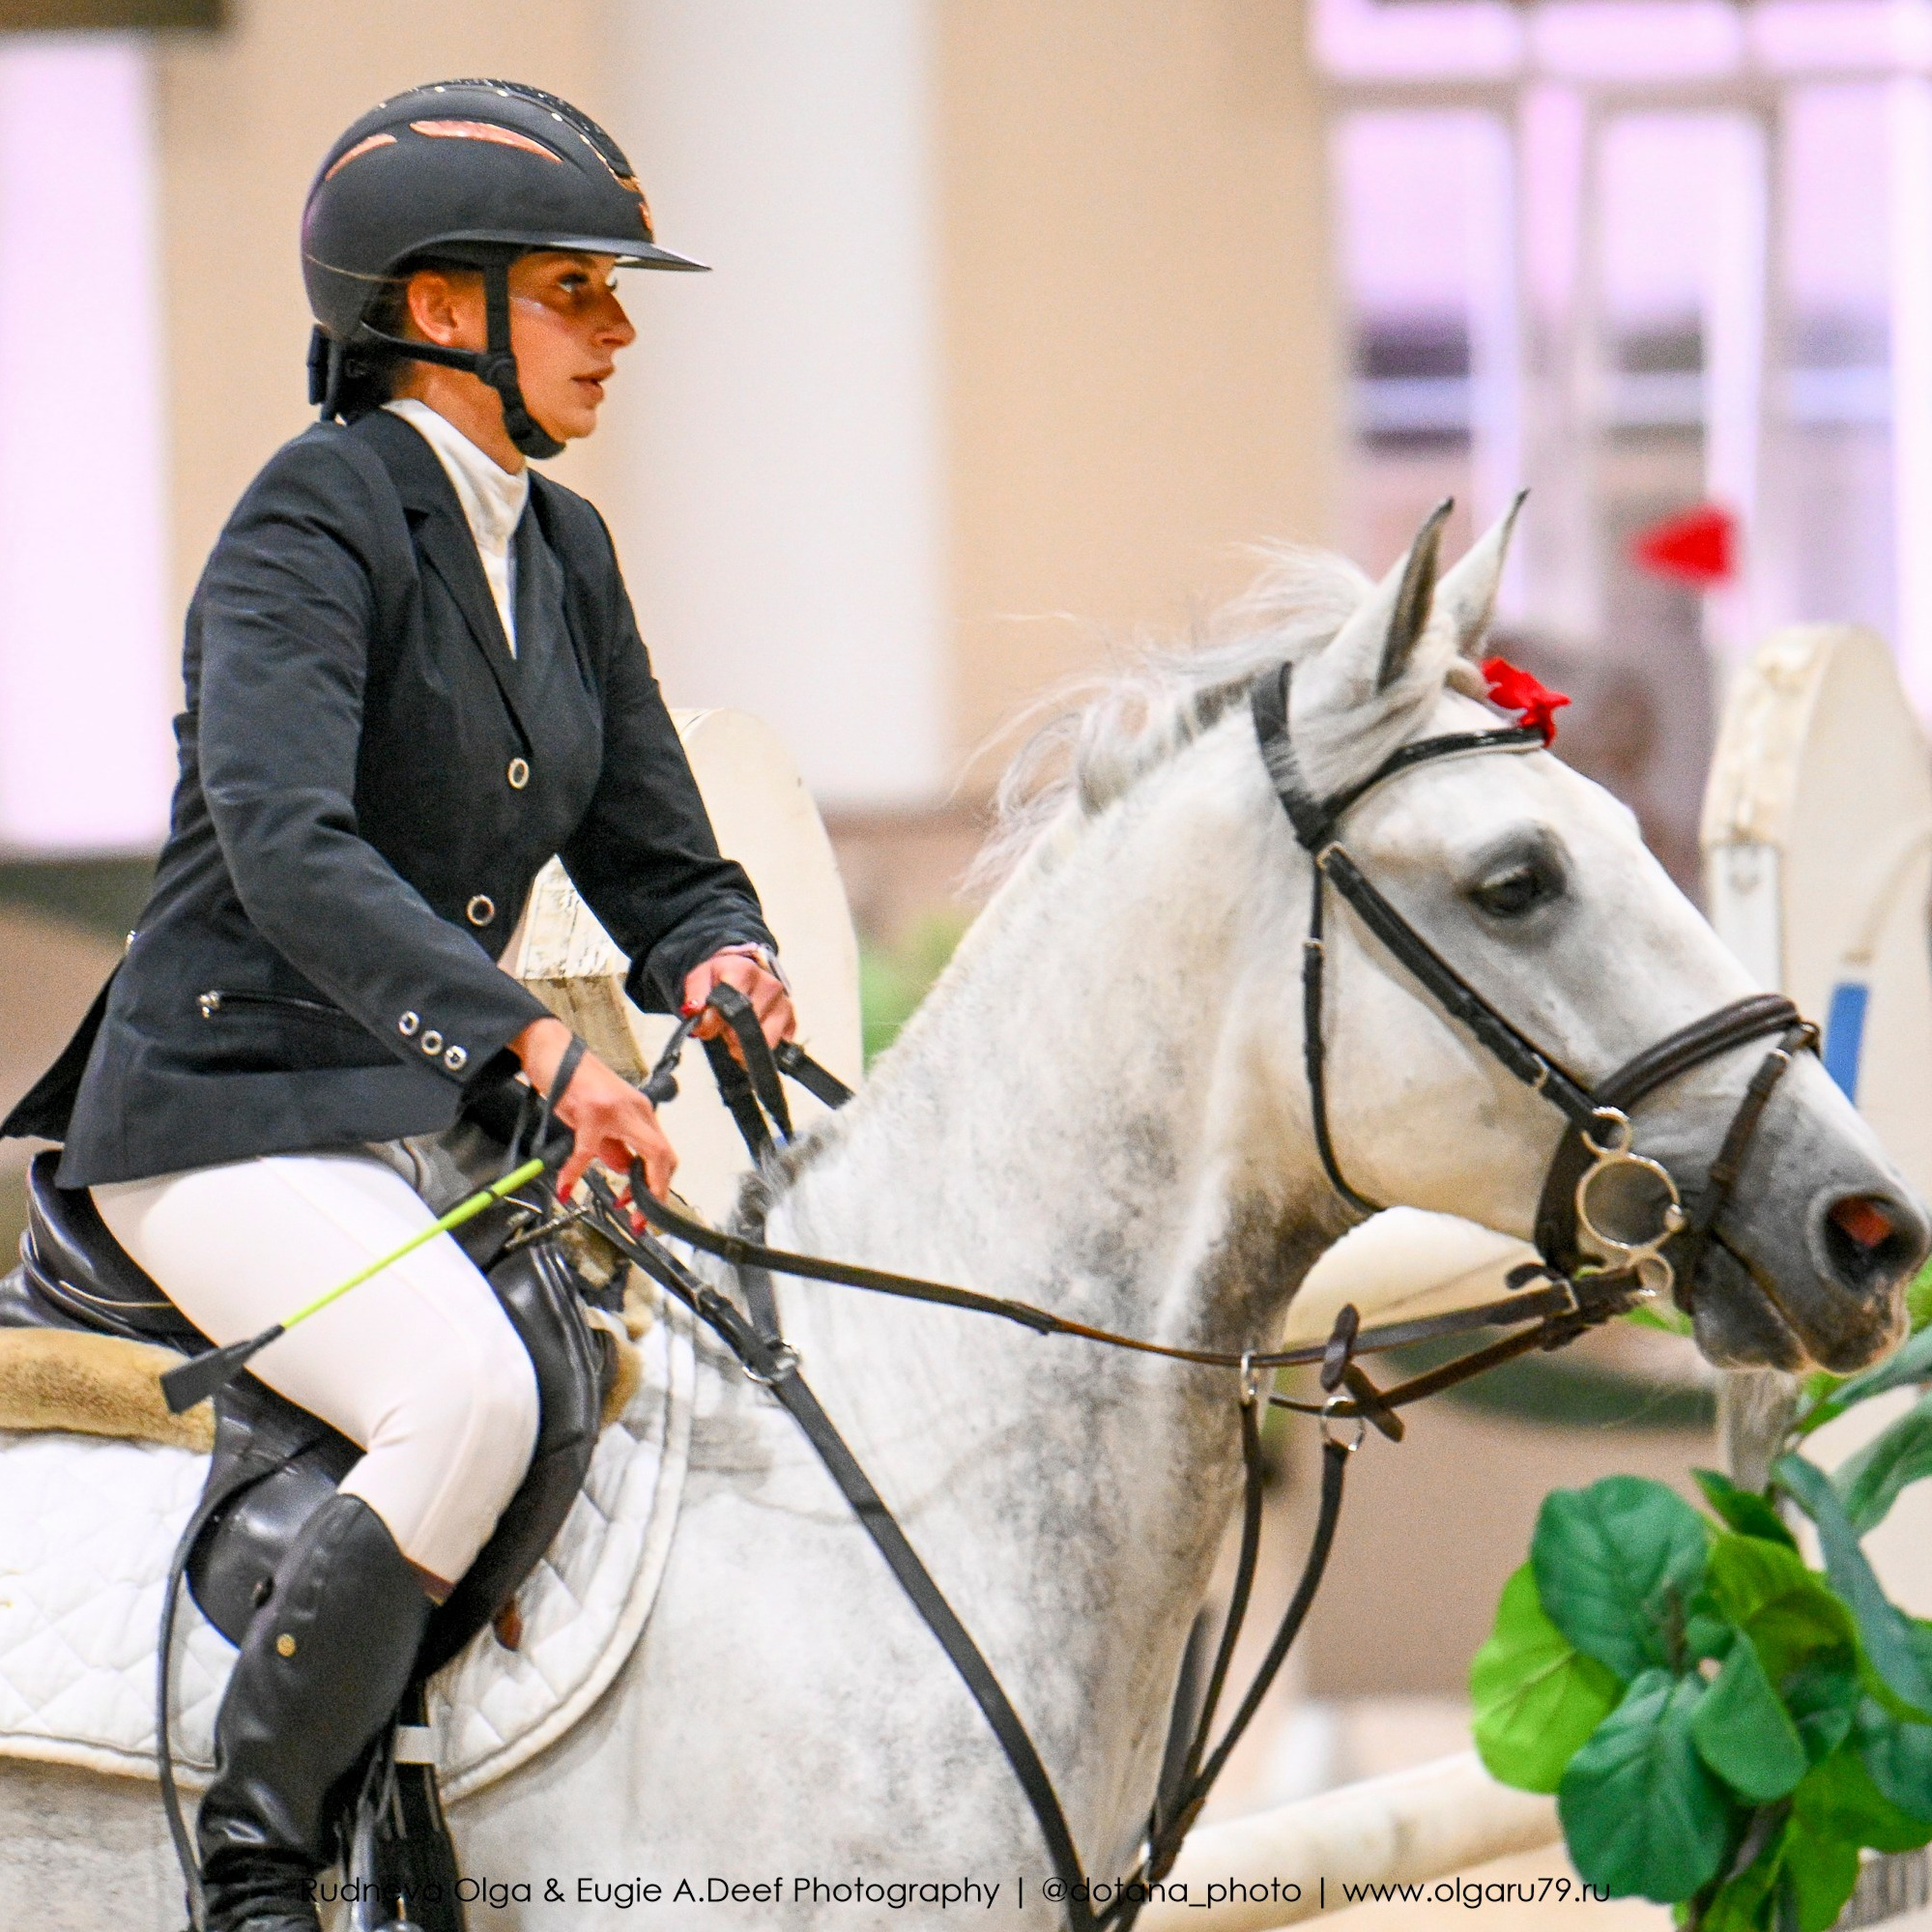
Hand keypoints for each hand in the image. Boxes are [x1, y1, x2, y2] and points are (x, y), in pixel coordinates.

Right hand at [511, 1015, 674, 1199]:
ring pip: (645, 1153)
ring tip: (619, 1208)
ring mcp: (617, 1109)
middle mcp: (636, 1109)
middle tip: (642, 1218)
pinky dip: (575, 1173)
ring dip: (632, 1189)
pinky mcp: (592, 1110)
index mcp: (640, 1111)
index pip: (663, 1153)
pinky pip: (588, 1151)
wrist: (550, 1047)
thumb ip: (613, 1145)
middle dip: (657, 1192)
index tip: (645, 1208)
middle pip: (664, 1156)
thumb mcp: (597, 1117)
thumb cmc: (572, 1079)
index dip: (659, 1184)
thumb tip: (625, 1171)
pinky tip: (566, 1187)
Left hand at [682, 947, 795, 1056]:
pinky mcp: (792, 1019)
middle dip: (730, 1034)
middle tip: (723, 1026)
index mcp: (744, 970)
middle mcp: (769, 984)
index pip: (730, 1006)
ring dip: (745, 1044)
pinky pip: (778, 1044)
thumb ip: (695, 996)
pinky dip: (761, 1047)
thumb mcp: (699, 981)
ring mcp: (784, 1002)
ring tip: (736, 1032)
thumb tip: (695, 1009)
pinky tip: (752, 1035)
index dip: (715, 1023)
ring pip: (765, 1040)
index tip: (706, 1026)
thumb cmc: (720, 979)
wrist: (739, 972)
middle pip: (747, 1027)